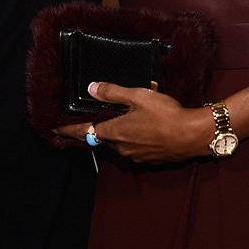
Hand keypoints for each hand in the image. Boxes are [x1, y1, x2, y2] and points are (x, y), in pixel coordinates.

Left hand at [56, 81, 212, 162]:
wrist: (193, 135)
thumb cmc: (165, 114)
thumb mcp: (138, 96)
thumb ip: (112, 92)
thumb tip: (91, 87)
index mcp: (114, 132)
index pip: (84, 132)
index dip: (68, 129)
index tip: (55, 128)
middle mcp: (121, 148)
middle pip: (103, 138)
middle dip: (100, 128)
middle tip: (101, 116)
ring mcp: (136, 156)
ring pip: (120, 144)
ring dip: (121, 134)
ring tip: (131, 118)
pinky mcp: (150, 160)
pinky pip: (136, 149)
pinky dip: (137, 140)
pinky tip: (148, 129)